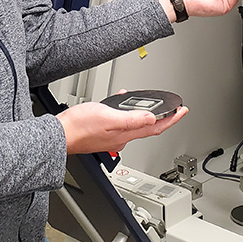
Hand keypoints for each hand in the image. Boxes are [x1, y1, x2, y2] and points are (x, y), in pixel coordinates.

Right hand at [57, 102, 187, 154]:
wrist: (59, 135)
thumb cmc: (79, 127)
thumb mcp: (107, 117)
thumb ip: (130, 119)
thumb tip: (152, 118)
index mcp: (125, 134)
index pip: (155, 127)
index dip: (172, 119)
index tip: (183, 111)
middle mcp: (121, 137)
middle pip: (149, 127)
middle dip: (163, 118)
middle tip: (174, 111)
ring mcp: (112, 136)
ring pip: (135, 124)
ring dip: (146, 115)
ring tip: (153, 106)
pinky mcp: (102, 132)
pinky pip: (122, 122)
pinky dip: (128, 113)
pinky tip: (121, 104)